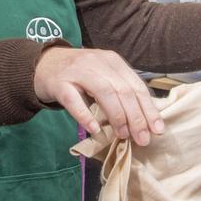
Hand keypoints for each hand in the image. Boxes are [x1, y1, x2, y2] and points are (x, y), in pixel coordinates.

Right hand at [33, 46, 164, 144]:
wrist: (43, 64)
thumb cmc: (79, 75)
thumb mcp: (103, 76)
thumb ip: (121, 91)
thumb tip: (146, 119)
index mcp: (113, 61)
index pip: (136, 85)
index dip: (148, 109)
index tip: (157, 130)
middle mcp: (97, 62)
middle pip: (123, 90)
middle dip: (136, 117)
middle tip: (142, 139)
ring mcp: (77, 71)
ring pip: (104, 92)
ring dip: (117, 116)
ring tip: (123, 135)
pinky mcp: (59, 83)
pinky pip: (74, 100)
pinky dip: (86, 116)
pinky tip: (95, 130)